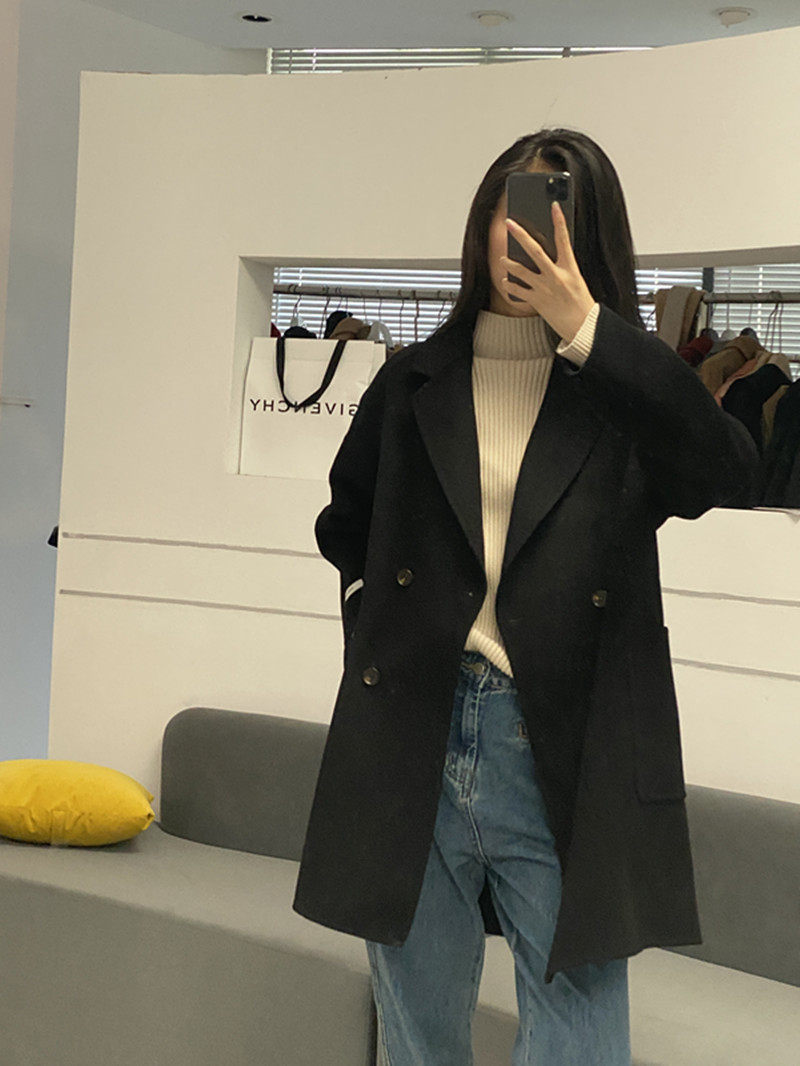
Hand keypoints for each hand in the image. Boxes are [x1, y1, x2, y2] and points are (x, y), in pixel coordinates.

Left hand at [501, 201, 595, 344]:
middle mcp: (556, 276)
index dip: (559, 221)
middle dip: (521, 235)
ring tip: (503, 258)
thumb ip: (562, 265)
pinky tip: (505, 281)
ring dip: (509, 263)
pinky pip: (518, 291)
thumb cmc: (580, 302)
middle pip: (535, 251)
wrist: (582, 326)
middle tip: (509, 223)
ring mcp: (545, 289)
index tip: (554, 205)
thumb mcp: (576, 279)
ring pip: (521, 271)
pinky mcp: (537, 301)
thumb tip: (548, 253)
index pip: (564, 239)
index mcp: (570, 268)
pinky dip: (510, 285)